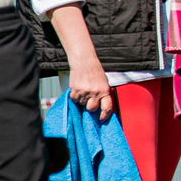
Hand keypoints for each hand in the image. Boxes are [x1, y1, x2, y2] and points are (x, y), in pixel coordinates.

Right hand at [48, 4, 113, 119]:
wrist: (85, 62)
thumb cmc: (96, 72)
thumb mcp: (104, 83)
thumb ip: (103, 93)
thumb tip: (100, 105)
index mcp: (105, 91)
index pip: (107, 107)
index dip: (105, 115)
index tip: (102, 119)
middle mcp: (95, 93)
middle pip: (91, 109)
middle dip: (90, 107)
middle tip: (90, 100)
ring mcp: (85, 92)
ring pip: (82, 104)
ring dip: (82, 100)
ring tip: (84, 90)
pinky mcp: (75, 90)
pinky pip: (74, 99)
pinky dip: (75, 96)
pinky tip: (78, 89)